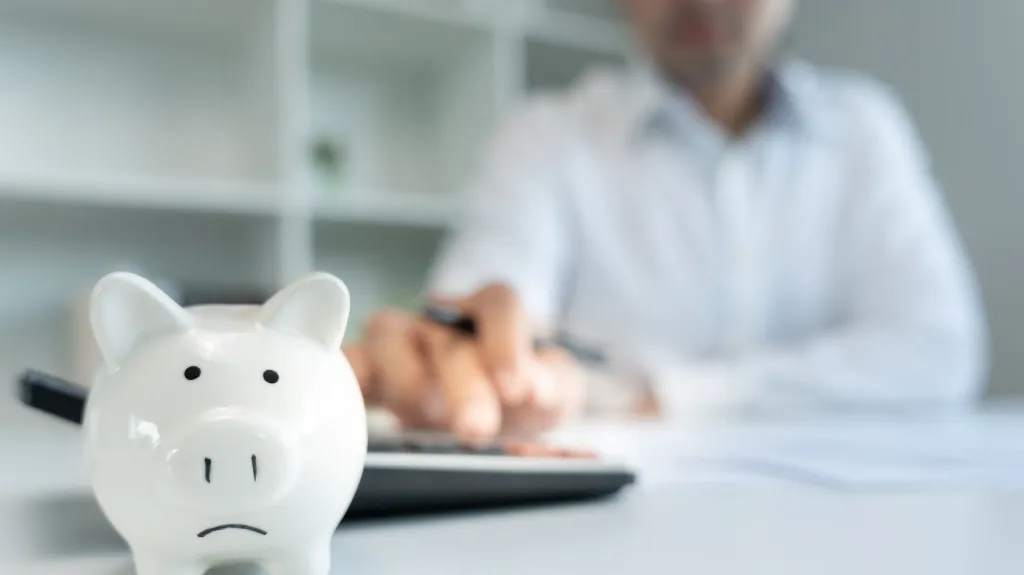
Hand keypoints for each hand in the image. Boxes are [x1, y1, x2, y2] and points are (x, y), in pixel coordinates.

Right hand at [343, 284, 585, 441]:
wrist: (495, 411)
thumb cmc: (522, 389)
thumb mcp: (556, 387)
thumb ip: (553, 384)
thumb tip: (537, 390)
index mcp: (493, 312)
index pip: (498, 305)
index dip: (507, 344)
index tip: (518, 389)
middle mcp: (444, 321)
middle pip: (447, 336)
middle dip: (463, 383)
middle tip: (476, 427)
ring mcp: (403, 343)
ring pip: (388, 336)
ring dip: (407, 379)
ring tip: (425, 416)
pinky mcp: (371, 372)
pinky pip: (348, 364)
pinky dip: (346, 381)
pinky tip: (352, 410)